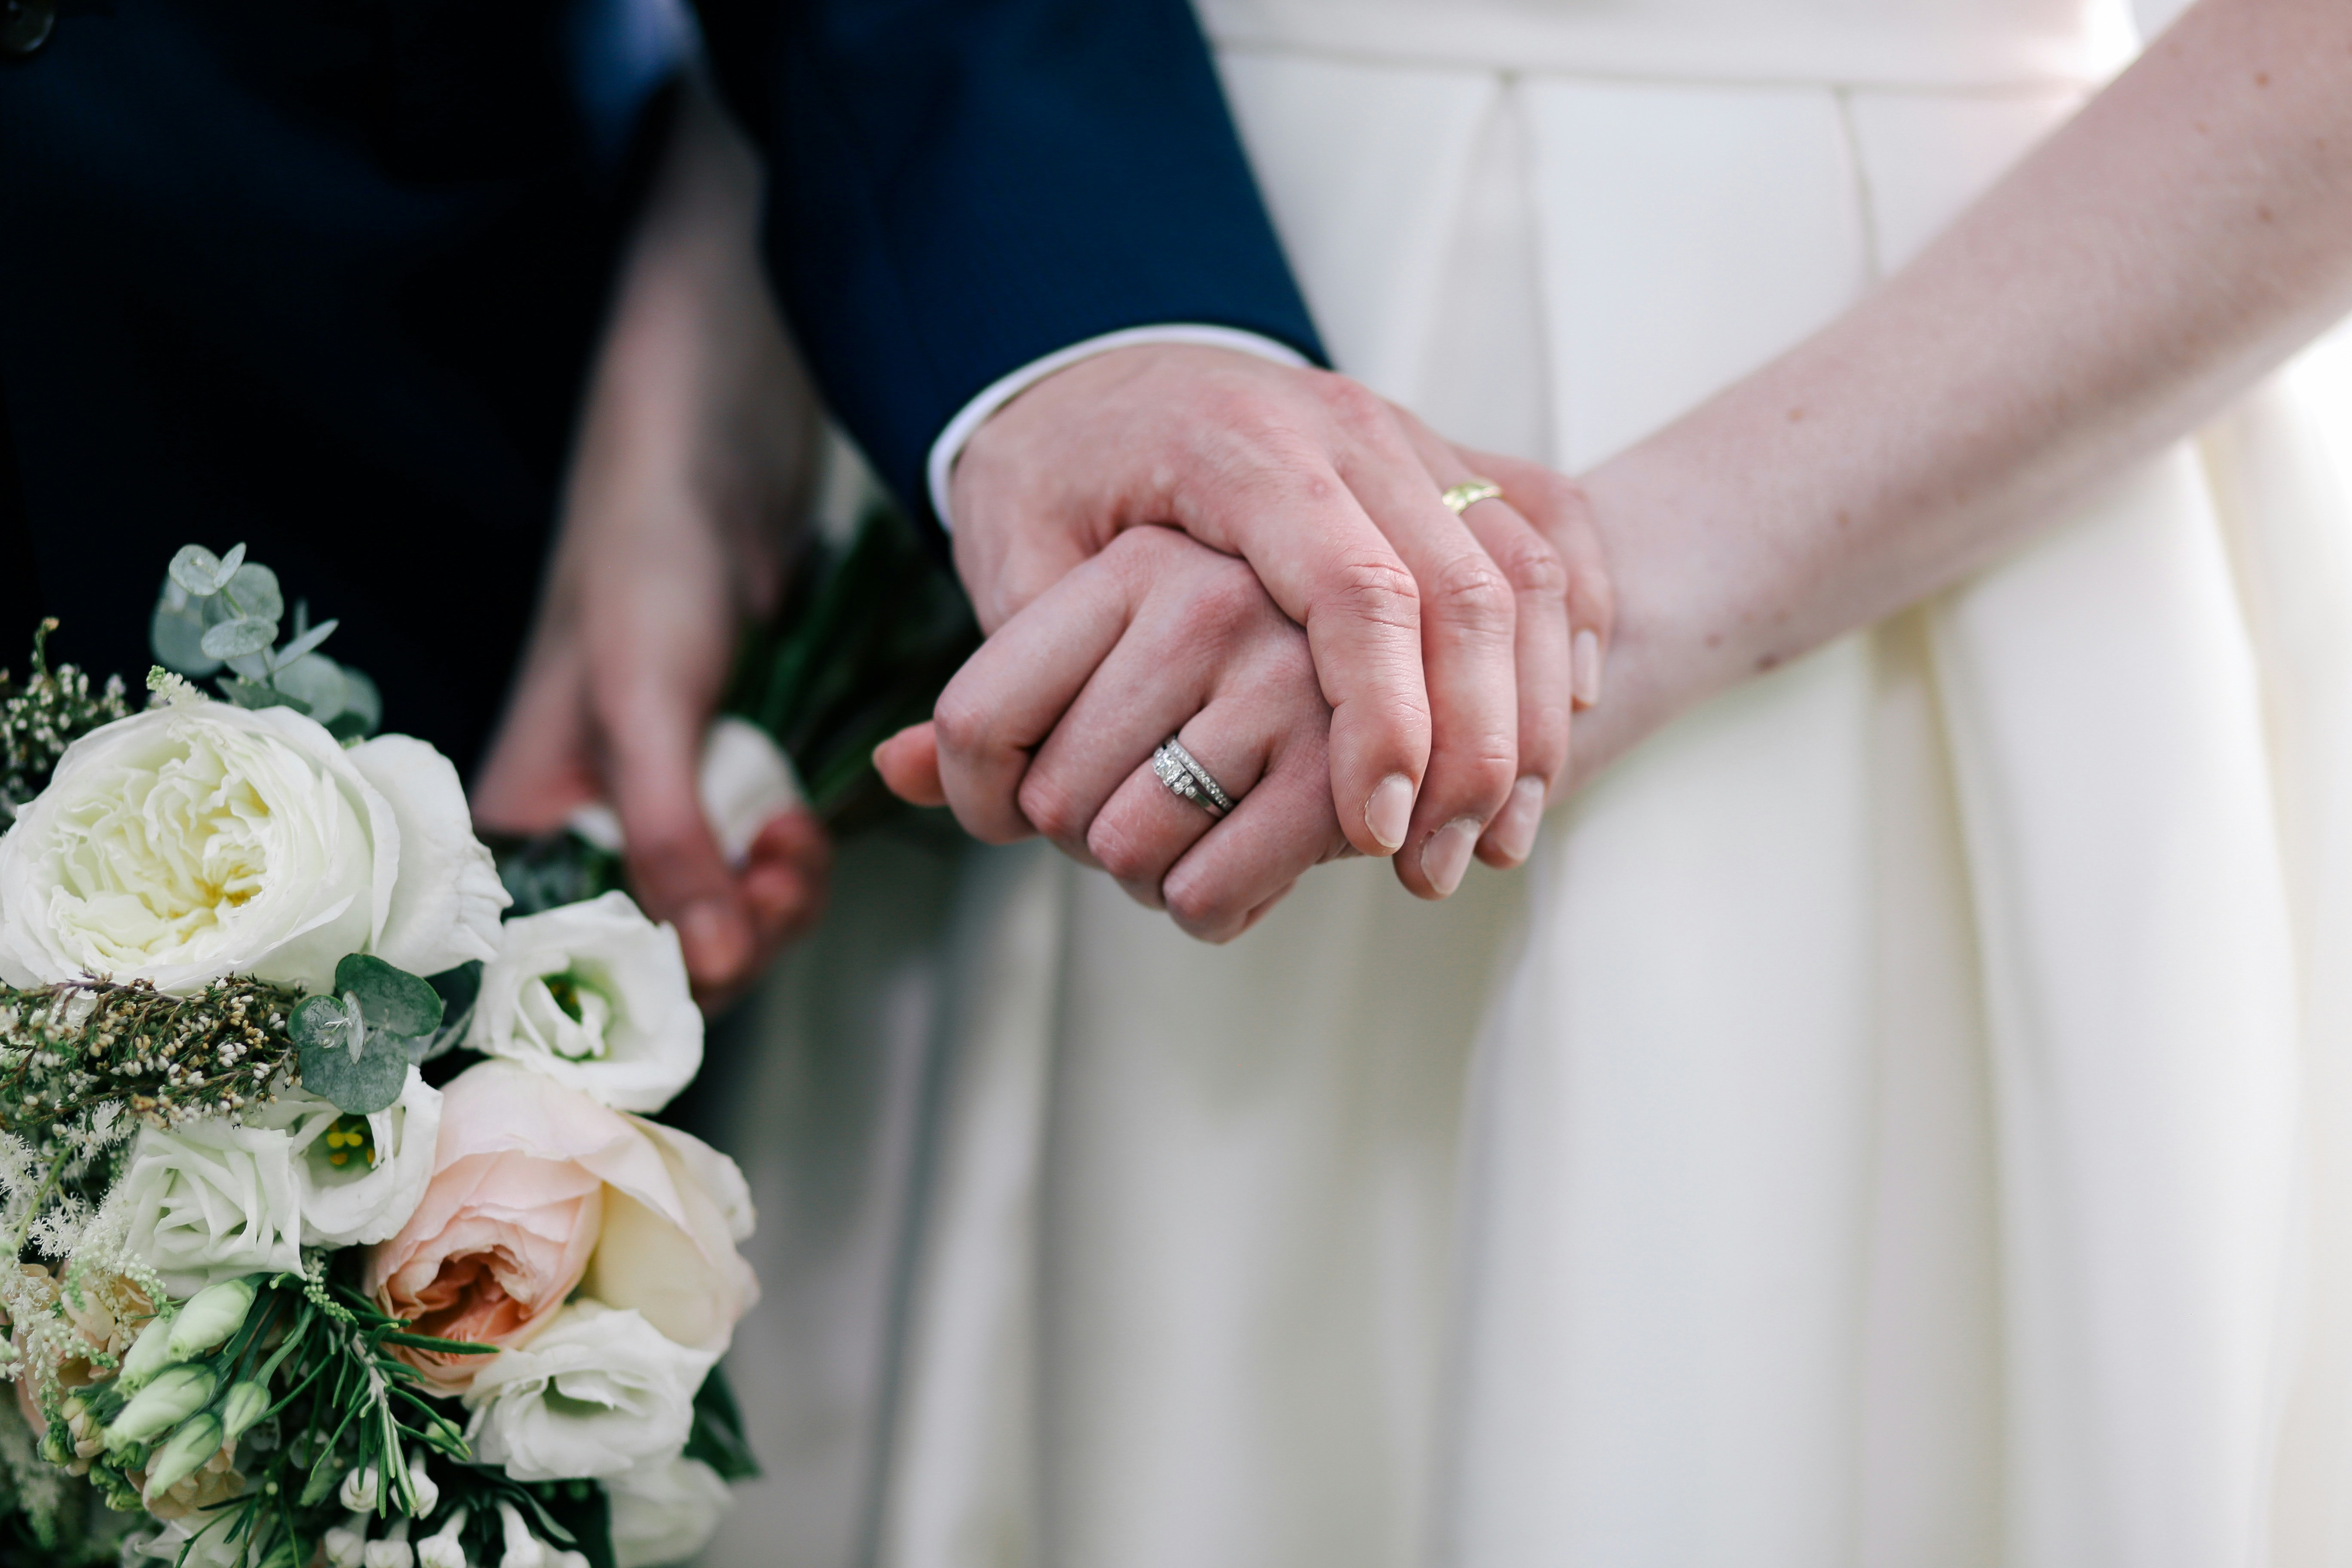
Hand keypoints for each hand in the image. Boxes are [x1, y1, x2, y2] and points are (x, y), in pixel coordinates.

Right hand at [472, 81, 827, 1006]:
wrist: (715, 418)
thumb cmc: (648, 536)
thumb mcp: (644, 693)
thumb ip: (665, 834)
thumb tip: (701, 967)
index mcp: (522, 813)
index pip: (576, 957)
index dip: (660, 976)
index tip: (733, 933)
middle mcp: (580, 815)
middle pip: (657, 948)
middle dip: (733, 934)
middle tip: (784, 867)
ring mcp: (655, 792)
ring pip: (717, 909)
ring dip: (770, 899)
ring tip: (797, 837)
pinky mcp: (720, 762)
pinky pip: (753, 855)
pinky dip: (786, 858)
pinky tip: (802, 819)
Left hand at [879, 525, 1344, 940]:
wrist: (1349, 496)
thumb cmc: (1204, 567)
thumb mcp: (1054, 571)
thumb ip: (994, 691)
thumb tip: (894, 772)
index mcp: (1137, 559)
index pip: (977, 723)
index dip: (973, 798)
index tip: (1000, 817)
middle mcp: (1220, 599)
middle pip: (1053, 803)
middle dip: (1081, 833)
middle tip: (1138, 797)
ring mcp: (1301, 674)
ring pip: (1131, 851)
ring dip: (1151, 874)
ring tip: (1201, 820)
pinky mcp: (1368, 759)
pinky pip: (1215, 891)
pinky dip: (1211, 910)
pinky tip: (1247, 862)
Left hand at [947, 344, 1611, 892]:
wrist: (1108, 362)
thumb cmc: (1059, 470)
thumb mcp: (1008, 550)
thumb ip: (994, 665)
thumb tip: (907, 776)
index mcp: (1237, 447)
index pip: (1346, 585)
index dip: (1380, 712)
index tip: (1378, 825)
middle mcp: (1343, 429)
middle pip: (1460, 585)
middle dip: (1472, 739)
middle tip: (1441, 862)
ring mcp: (1409, 436)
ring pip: (1519, 571)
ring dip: (1526, 713)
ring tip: (1498, 837)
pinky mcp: (1447, 461)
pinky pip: (1547, 539)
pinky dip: (1564, 635)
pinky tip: (1563, 724)